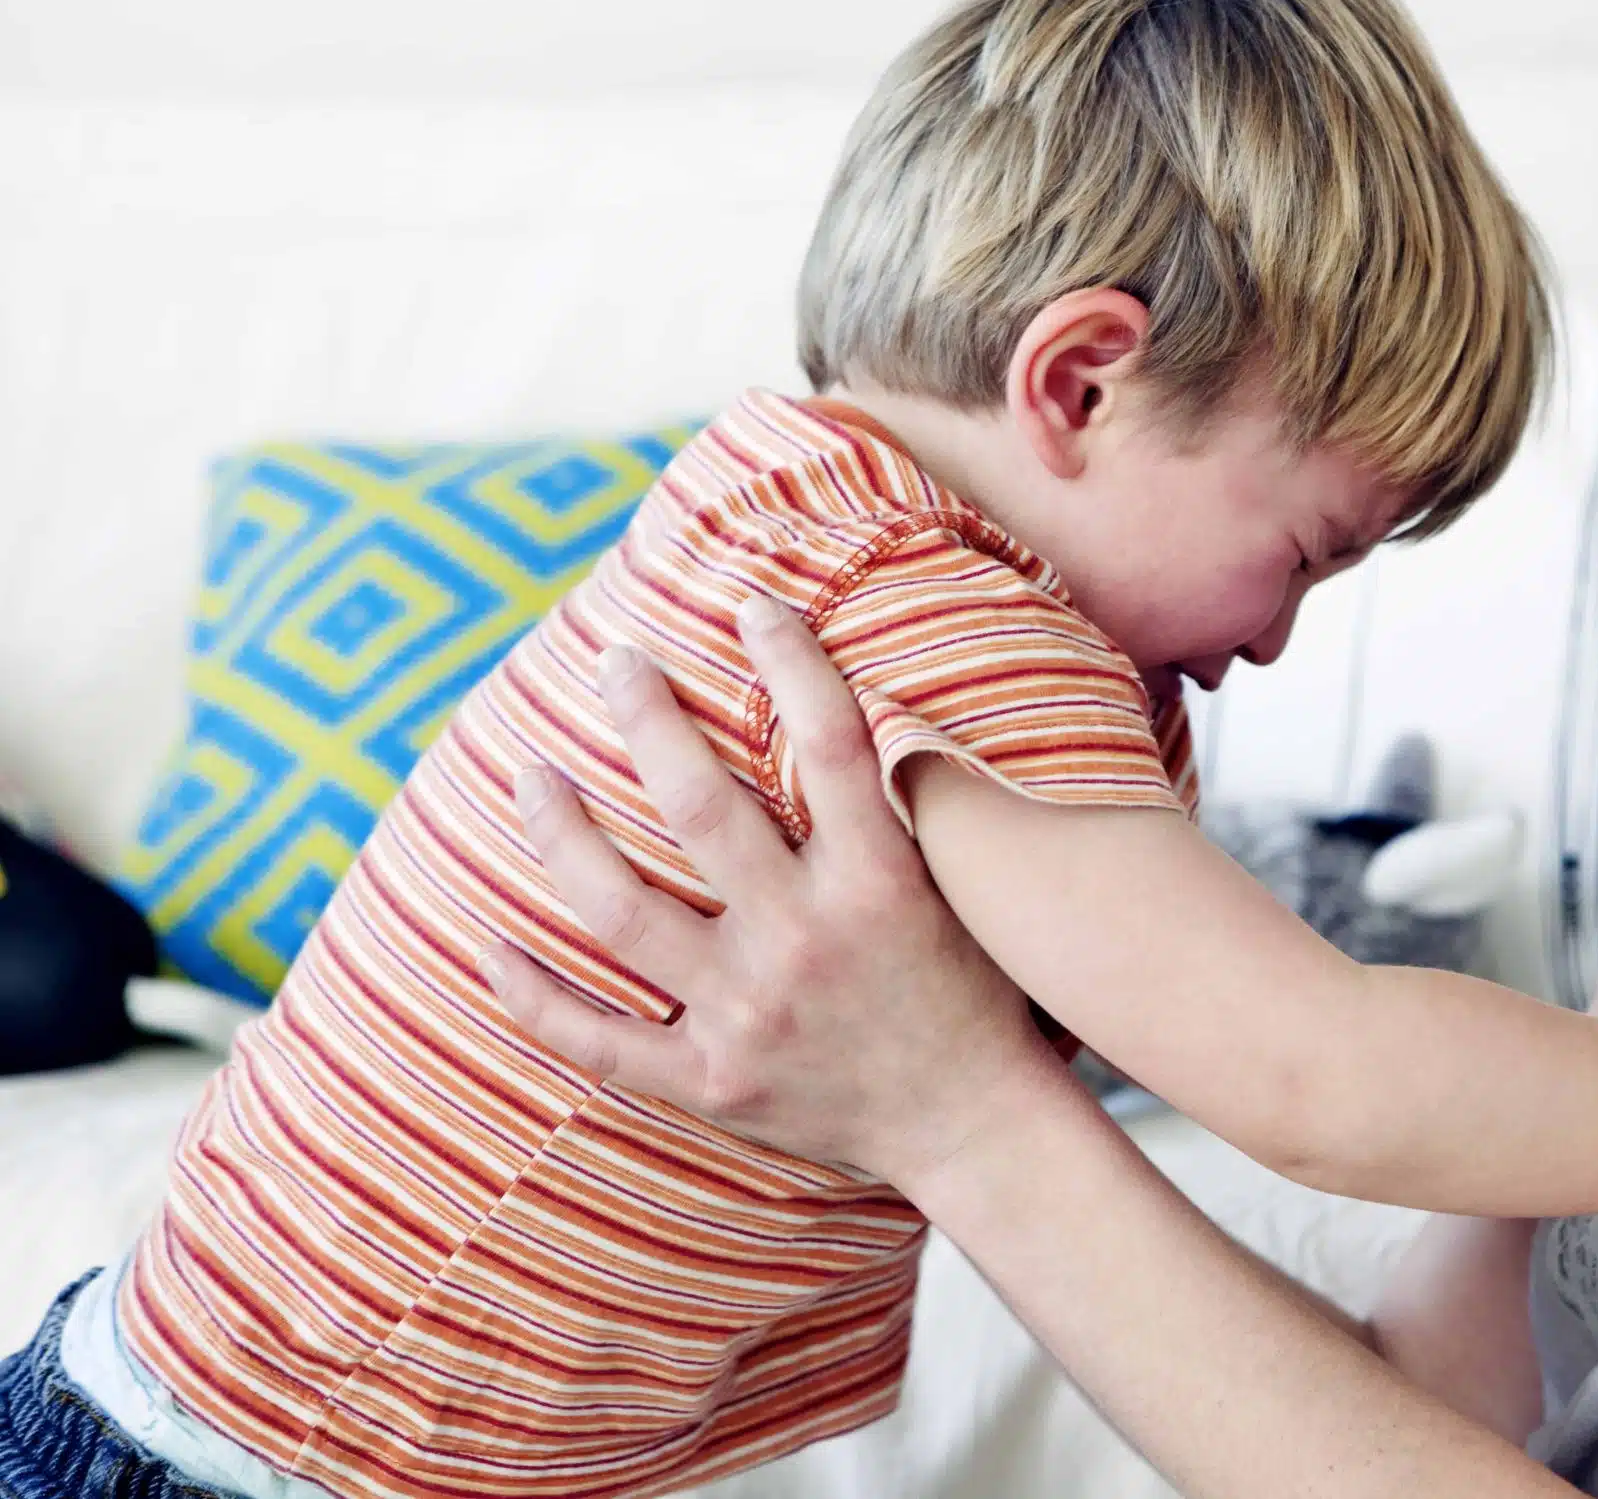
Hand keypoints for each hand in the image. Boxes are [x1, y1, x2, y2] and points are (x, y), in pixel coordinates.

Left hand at [476, 598, 1058, 1184]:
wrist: (972, 1127)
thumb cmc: (974, 995)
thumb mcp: (962, 892)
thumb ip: (910, 810)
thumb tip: (857, 704)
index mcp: (878, 886)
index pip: (830, 744)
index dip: (789, 658)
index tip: (750, 603)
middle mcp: (804, 943)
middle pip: (699, 809)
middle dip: (647, 717)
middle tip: (615, 660)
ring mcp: (746, 1017)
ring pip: (621, 911)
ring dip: (562, 833)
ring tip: (529, 773)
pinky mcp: (710, 1081)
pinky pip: (597, 1040)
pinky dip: (533, 997)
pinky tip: (490, 946)